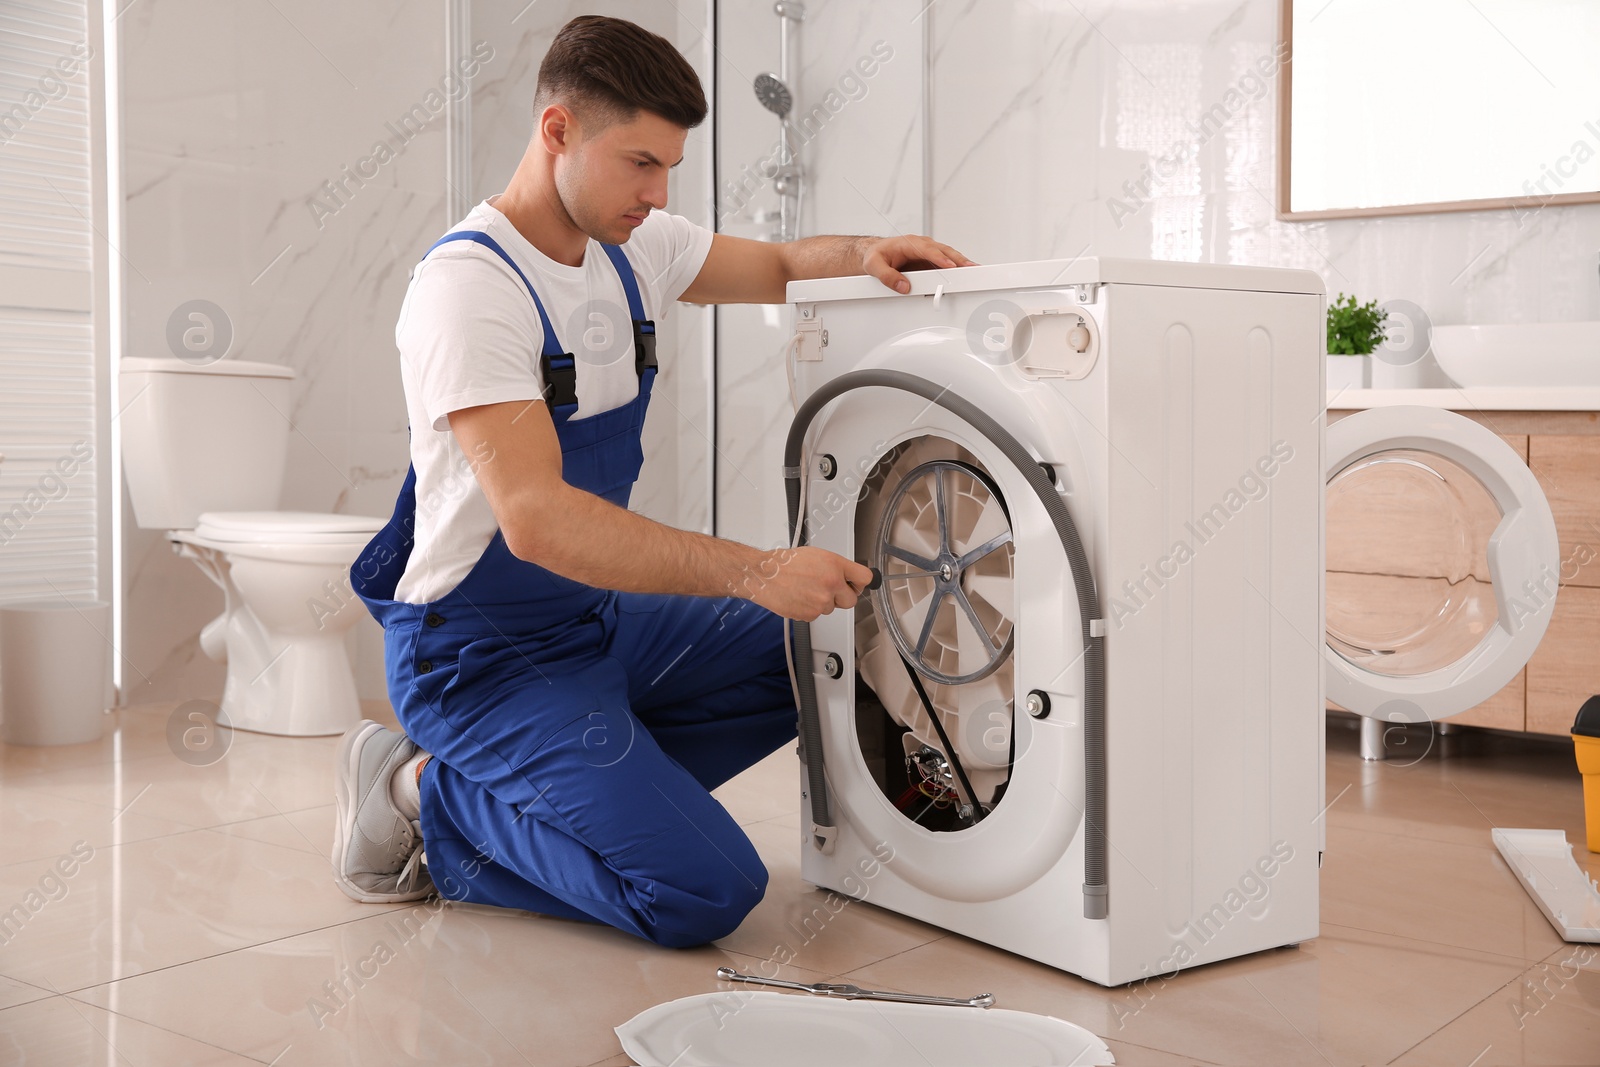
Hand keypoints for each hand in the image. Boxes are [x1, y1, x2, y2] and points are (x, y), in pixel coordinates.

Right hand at [738, 547, 874, 622]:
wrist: (765, 575)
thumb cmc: (786, 563)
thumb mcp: (817, 555)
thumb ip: (836, 567)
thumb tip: (849, 576)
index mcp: (835, 566)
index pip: (864, 578)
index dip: (860, 583)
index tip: (857, 584)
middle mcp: (831, 584)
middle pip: (851, 600)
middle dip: (842, 597)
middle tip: (829, 589)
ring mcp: (821, 602)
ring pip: (831, 608)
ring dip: (823, 602)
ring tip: (806, 589)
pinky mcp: (810, 615)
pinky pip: (817, 615)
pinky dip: (810, 609)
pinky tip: (800, 597)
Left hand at [862, 235, 976, 294]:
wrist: (874, 253)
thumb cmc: (875, 256)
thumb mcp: (874, 266)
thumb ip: (887, 277)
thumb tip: (904, 287)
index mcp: (909, 243)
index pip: (928, 250)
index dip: (940, 258)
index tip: (950, 265)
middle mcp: (922, 246)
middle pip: (944, 251)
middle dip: (959, 260)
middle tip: (972, 268)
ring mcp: (927, 254)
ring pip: (948, 256)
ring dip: (962, 264)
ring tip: (975, 271)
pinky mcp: (930, 262)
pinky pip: (946, 264)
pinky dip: (957, 269)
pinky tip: (966, 275)